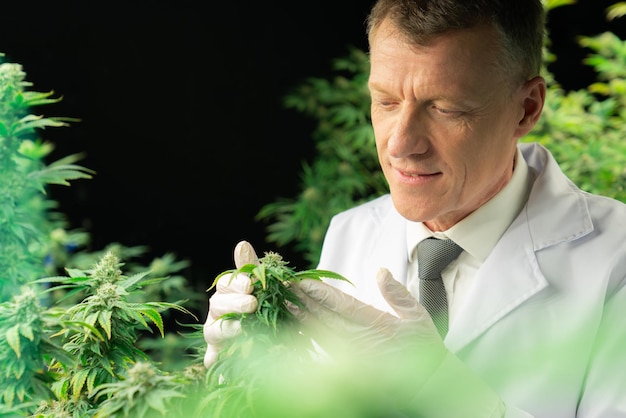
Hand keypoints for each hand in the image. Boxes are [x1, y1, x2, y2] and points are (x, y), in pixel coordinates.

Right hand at [203, 241, 258, 367]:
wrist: (271, 338)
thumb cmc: (261, 306)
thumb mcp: (259, 286)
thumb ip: (249, 267)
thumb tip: (241, 243)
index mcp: (227, 292)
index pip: (225, 283)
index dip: (236, 283)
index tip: (251, 284)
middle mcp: (217, 312)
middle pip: (217, 304)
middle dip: (234, 303)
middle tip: (252, 304)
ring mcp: (216, 335)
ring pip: (212, 330)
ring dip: (227, 328)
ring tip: (243, 328)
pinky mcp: (217, 355)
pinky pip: (212, 358)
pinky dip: (215, 359)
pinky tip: (220, 360)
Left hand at [291, 268, 445, 374]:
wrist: (425, 383)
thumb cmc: (421, 347)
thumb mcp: (416, 316)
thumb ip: (397, 294)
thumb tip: (380, 271)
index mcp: (376, 324)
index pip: (341, 305)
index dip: (320, 292)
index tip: (303, 281)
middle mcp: (359, 340)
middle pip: (323, 316)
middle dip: (302, 299)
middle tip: (284, 285)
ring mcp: (351, 354)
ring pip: (320, 331)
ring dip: (301, 316)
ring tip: (284, 301)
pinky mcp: (348, 364)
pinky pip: (322, 348)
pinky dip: (307, 334)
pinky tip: (295, 325)